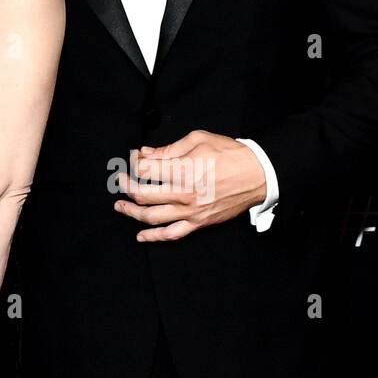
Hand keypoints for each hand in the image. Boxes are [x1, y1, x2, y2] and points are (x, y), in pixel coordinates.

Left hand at [113, 129, 266, 241]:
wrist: (258, 174)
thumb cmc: (229, 154)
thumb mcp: (198, 139)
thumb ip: (169, 148)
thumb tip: (145, 153)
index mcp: (182, 170)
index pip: (145, 170)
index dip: (133, 162)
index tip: (134, 157)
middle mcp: (184, 193)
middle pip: (142, 194)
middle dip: (126, 186)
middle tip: (119, 181)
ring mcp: (191, 211)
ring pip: (152, 217)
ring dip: (132, 212)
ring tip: (120, 206)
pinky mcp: (200, 222)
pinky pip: (172, 234)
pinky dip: (154, 237)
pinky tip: (140, 236)